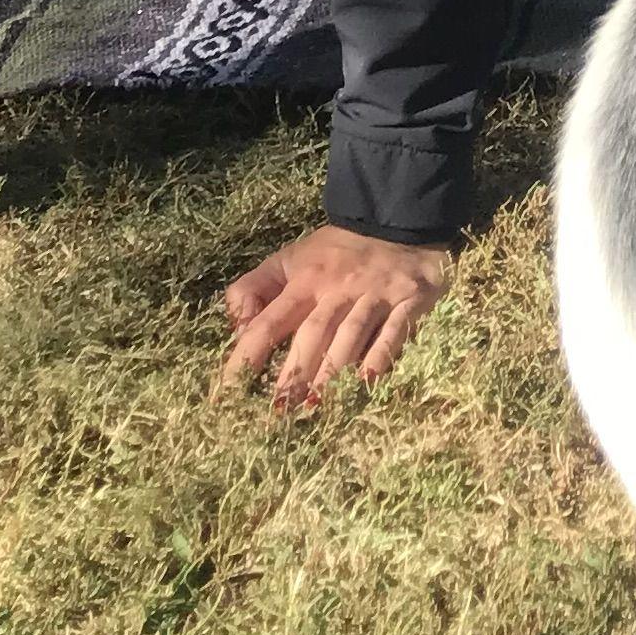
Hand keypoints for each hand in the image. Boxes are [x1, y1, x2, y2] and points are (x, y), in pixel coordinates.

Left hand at [219, 221, 451, 411]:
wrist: (397, 222)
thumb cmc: (335, 254)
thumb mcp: (290, 260)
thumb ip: (255, 288)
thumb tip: (235, 330)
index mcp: (304, 281)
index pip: (268, 322)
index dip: (246, 357)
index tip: (227, 394)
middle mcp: (337, 289)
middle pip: (312, 333)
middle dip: (295, 373)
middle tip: (278, 412)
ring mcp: (374, 295)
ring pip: (350, 335)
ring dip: (332, 371)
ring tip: (315, 407)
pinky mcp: (408, 301)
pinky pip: (394, 330)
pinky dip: (381, 355)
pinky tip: (368, 380)